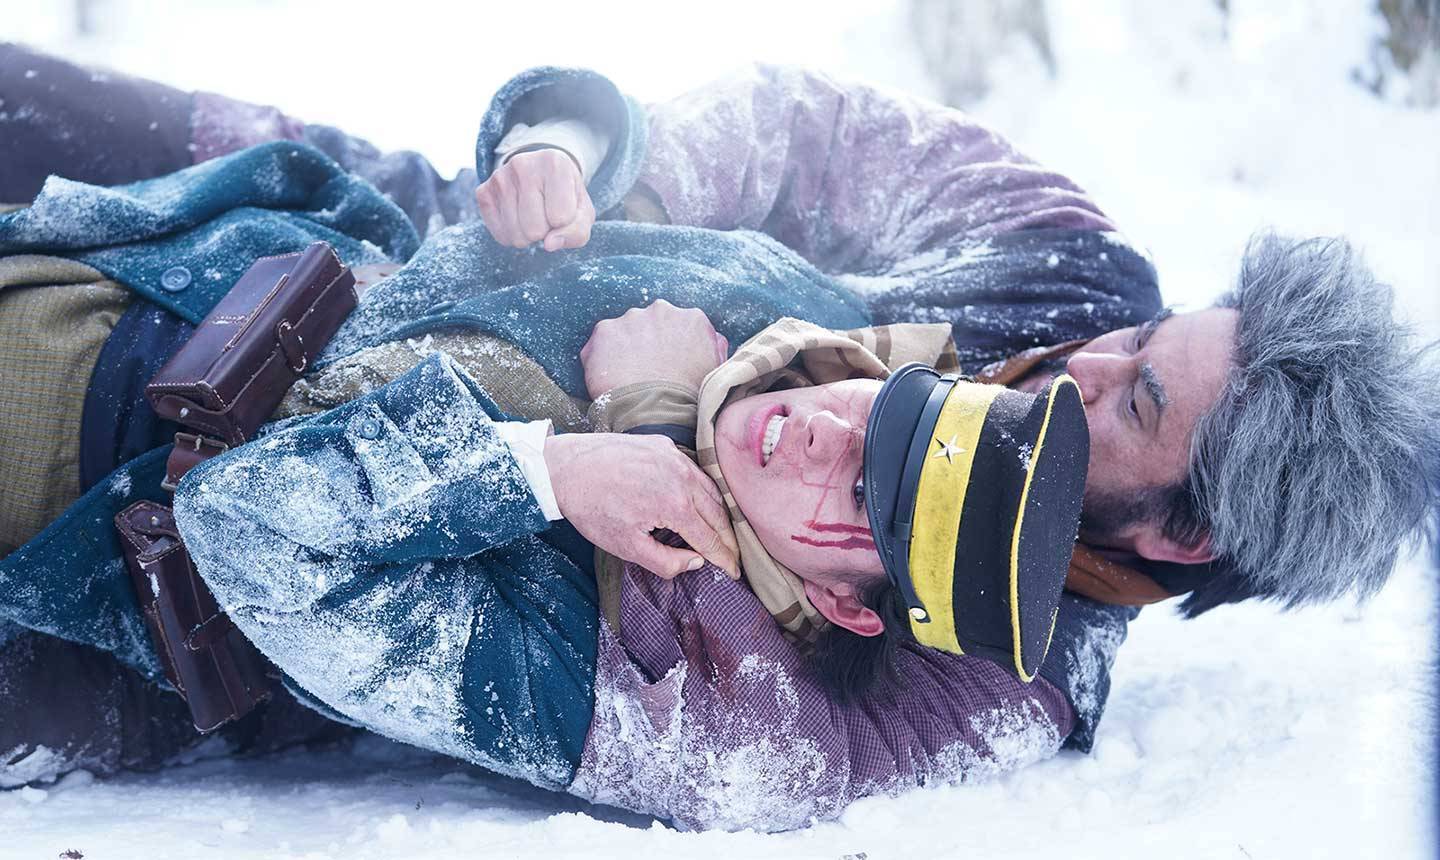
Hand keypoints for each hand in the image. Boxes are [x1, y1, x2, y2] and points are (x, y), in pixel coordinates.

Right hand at [475, 148, 594, 250]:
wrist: (540, 175)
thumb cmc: (566, 197)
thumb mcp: (583, 212)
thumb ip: (577, 232)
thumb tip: (549, 245)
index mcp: (555, 163)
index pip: (561, 218)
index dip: (565, 222)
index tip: (564, 207)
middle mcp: (523, 165)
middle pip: (535, 230)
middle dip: (545, 231)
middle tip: (546, 213)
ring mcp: (499, 177)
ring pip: (517, 236)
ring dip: (529, 235)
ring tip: (533, 214)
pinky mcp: (483, 192)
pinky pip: (501, 236)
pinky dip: (513, 235)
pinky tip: (518, 217)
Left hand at [544, 432, 739, 578]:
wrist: (566, 468)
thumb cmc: (593, 509)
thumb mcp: (626, 547)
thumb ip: (666, 561)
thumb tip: (697, 562)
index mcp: (675, 505)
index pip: (711, 538)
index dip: (725, 558)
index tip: (735, 572)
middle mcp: (682, 476)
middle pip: (718, 513)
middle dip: (729, 538)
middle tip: (734, 556)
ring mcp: (675, 457)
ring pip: (710, 489)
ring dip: (719, 513)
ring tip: (721, 532)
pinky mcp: (664, 445)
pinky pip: (694, 470)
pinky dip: (703, 489)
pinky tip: (699, 502)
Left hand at [579, 300, 729, 399]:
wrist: (657, 415)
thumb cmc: (690, 399)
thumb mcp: (715, 369)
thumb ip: (712, 346)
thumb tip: (711, 338)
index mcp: (692, 318)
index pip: (680, 326)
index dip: (672, 346)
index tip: (668, 364)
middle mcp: (661, 310)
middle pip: (651, 324)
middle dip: (647, 343)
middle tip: (647, 372)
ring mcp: (631, 319)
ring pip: (625, 332)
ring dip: (624, 349)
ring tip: (627, 379)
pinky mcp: (605, 331)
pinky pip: (600, 344)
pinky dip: (602, 359)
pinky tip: (610, 380)